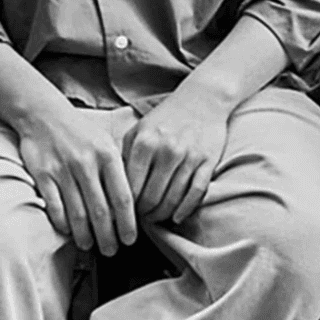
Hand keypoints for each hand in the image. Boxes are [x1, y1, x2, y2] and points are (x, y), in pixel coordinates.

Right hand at [12, 99, 146, 254]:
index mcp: (108, 157)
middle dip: (108, 236)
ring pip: (77, 213)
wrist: (45, 115)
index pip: (123, 198)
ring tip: (90, 246)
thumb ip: (120, 170)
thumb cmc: (82, 133)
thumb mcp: (108, 143)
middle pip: (101, 211)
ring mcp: (63, 170)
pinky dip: (62, 223)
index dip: (128, 224)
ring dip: (85, 235)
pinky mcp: (42, 175)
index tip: (131, 240)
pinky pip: (54, 206)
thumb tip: (134, 205)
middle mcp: (87, 164)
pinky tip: (68, 232)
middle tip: (112, 251)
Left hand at [122, 92, 237, 228]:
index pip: (130, 186)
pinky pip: (196, 193)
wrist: (203, 99)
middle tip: (139, 220)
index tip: (122, 213)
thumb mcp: (138, 129)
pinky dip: (185, 210)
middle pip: (151, 197)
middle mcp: (166, 151)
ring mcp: (189, 157)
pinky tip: (176, 217)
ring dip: (161, 214)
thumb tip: (111, 186)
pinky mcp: (208, 162)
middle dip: (143, 214)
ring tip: (154, 219)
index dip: (125, 205)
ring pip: (172, 199)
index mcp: (144, 143)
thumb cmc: (166, 117)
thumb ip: (124, 155)